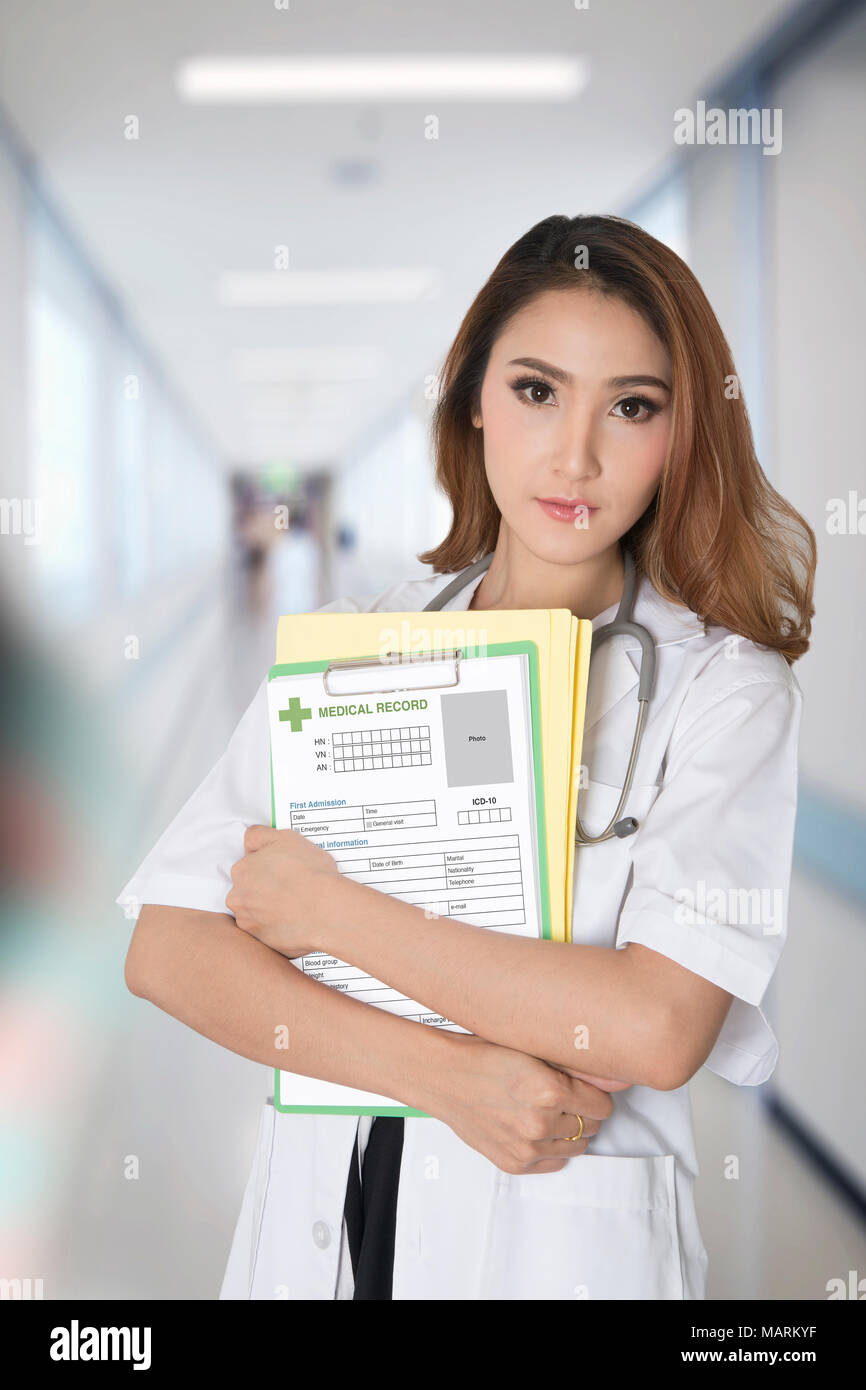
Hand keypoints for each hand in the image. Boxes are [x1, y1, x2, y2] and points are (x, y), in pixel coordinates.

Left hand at [226, 824, 341, 957]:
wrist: (326, 909)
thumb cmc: (309, 872)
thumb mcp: (285, 837)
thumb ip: (260, 835)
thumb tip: (250, 842)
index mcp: (241, 870)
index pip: (247, 865)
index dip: (267, 867)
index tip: (282, 871)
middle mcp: (238, 897)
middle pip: (248, 891)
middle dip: (264, 889)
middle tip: (290, 888)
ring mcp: (249, 922)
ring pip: (256, 913)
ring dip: (268, 910)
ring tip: (295, 906)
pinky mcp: (262, 942)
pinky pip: (267, 933)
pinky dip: (277, 928)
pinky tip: (295, 921)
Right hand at [424, 1033, 623, 1174]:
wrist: (443, 1076)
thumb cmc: (484, 1054)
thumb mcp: (533, 1048)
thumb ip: (576, 1066)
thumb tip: (618, 1078)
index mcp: (550, 1090)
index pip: (603, 1106)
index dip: (593, 1093)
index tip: (581, 1086)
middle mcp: (540, 1123)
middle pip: (591, 1126)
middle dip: (582, 1111)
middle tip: (559, 1096)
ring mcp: (527, 1148)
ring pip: (576, 1146)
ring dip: (567, 1130)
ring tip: (543, 1110)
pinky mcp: (515, 1163)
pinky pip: (555, 1163)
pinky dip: (550, 1147)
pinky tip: (532, 1126)